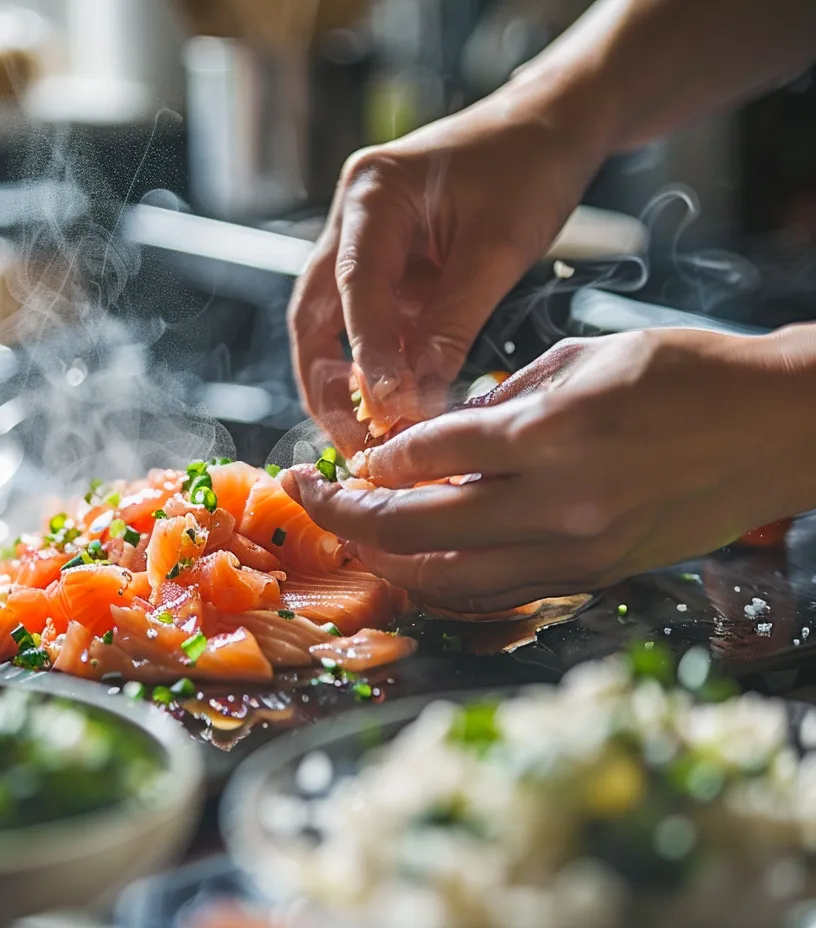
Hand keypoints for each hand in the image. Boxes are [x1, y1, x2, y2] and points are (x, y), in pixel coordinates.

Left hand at [282, 327, 815, 612]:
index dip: (373, 457)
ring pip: (445, 576)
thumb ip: (497, 399)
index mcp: (547, 431)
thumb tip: (432, 433)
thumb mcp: (580, 358)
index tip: (346, 454)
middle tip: (307, 494)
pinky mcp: (592, 576)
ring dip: (384, 557)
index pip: (422, 455)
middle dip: (345, 512)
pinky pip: (495, 593)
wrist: (777, 430)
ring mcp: (573, 550)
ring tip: (350, 533)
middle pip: (413, 523)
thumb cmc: (687, 376)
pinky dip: (441, 582)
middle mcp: (553, 501)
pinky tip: (412, 564)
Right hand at [288, 88, 606, 454]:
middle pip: (313, 316)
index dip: (366, 354)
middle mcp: (350, 218)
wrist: (548, 125)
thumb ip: (454, 322)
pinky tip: (394, 409)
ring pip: (330, 328)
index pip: (354, 287)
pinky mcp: (384, 268)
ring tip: (370, 439)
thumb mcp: (499, 246)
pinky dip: (378, 369)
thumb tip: (421, 397)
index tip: (387, 409)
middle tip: (355, 444)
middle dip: (326, 386)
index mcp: (372, 194)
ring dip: (345, 385)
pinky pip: (368, 327)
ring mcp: (360, 244)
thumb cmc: (529, 165)